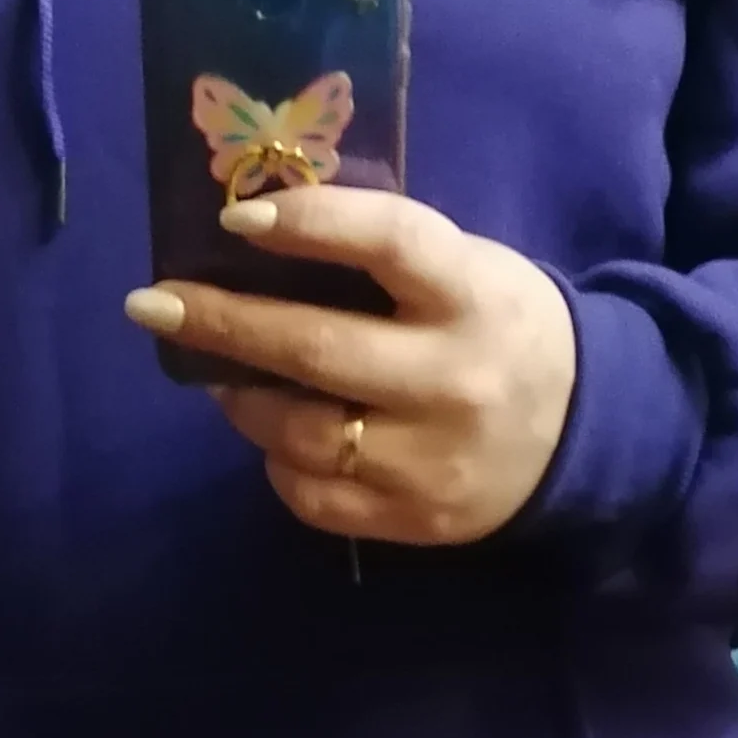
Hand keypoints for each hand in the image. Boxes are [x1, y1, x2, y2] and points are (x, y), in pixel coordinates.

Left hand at [124, 187, 576, 545]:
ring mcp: (434, 459)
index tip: (234, 217)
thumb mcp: (464, 268)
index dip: (308, 224)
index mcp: (473, 294)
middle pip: (315, 349)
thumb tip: (252, 234)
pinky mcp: (418, 520)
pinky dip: (277, 461)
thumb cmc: (497, 325)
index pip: (387, 241)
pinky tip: (277, 434)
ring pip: (299, 431)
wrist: (586, 432)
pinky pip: (312, 495)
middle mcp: (455, 378)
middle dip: (219, 322)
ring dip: (240, 397)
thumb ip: (381, 254)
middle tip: (150, 303)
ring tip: (218, 372)